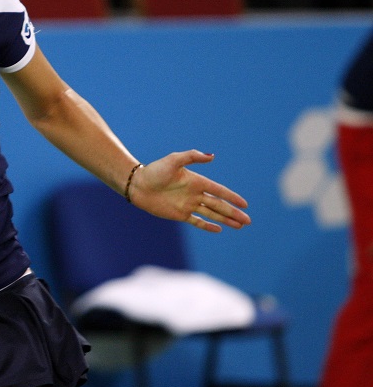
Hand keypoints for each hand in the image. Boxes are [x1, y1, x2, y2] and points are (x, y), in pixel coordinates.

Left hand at [128, 150, 250, 232]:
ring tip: (240, 226)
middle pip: (219, 205)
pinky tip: (219, 229)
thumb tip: (212, 156)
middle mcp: (195, 194)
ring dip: (225, 220)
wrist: (138, 184)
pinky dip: (207, 226)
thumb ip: (192, 156)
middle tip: (248, 221)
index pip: (219, 191)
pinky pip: (197, 222)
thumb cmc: (155, 170)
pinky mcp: (179, 214)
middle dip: (233, 213)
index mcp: (196, 181)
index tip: (245, 204)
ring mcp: (188, 205)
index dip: (232, 198)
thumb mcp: (174, 160)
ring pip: (211, 214)